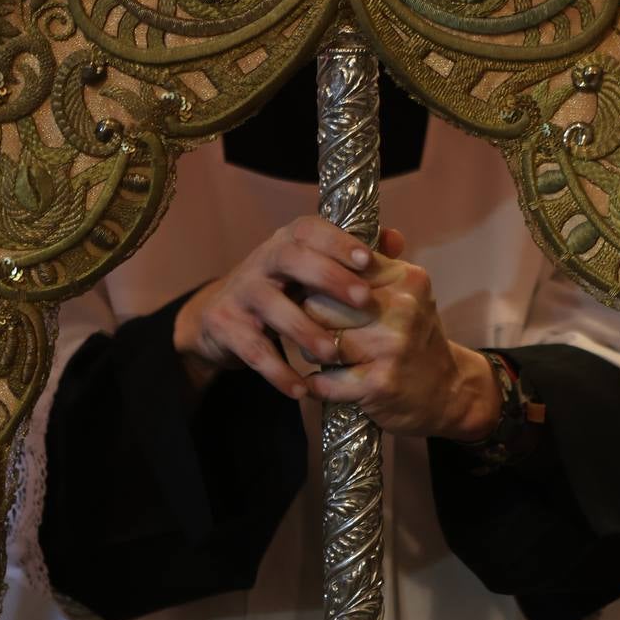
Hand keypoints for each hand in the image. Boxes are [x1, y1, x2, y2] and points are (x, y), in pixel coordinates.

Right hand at [172, 216, 403, 397]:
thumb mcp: (315, 274)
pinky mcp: (224, 325)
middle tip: (363, 300)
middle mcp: (261, 260)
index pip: (310, 229)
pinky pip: (253, 350)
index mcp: (288, 242)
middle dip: (328, 277)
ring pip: (270, 305)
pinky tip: (302, 389)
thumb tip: (396, 239)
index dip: (338, 240)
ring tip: (332, 354)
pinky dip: (278, 371)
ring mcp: (240, 292)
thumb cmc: (286, 293)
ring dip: (304, 329)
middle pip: (291, 258)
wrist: (224, 322)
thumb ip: (356, 260)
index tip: (368, 259)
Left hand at [306, 258, 501, 440]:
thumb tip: (367, 228)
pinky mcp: (380, 384)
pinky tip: (322, 382)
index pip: (337, 269)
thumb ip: (381, 262)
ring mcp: (391, 348)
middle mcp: (401, 309)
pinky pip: (326, 380)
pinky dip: (318, 385)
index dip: (319, 285)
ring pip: (320, 342)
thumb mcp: (409, 293)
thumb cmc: (416, 336)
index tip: (313, 294)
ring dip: (313, 353)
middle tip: (318, 330)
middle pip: (320, 305)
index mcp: (405, 279)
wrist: (448, 390)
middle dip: (310, 320)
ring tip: (324, 355)